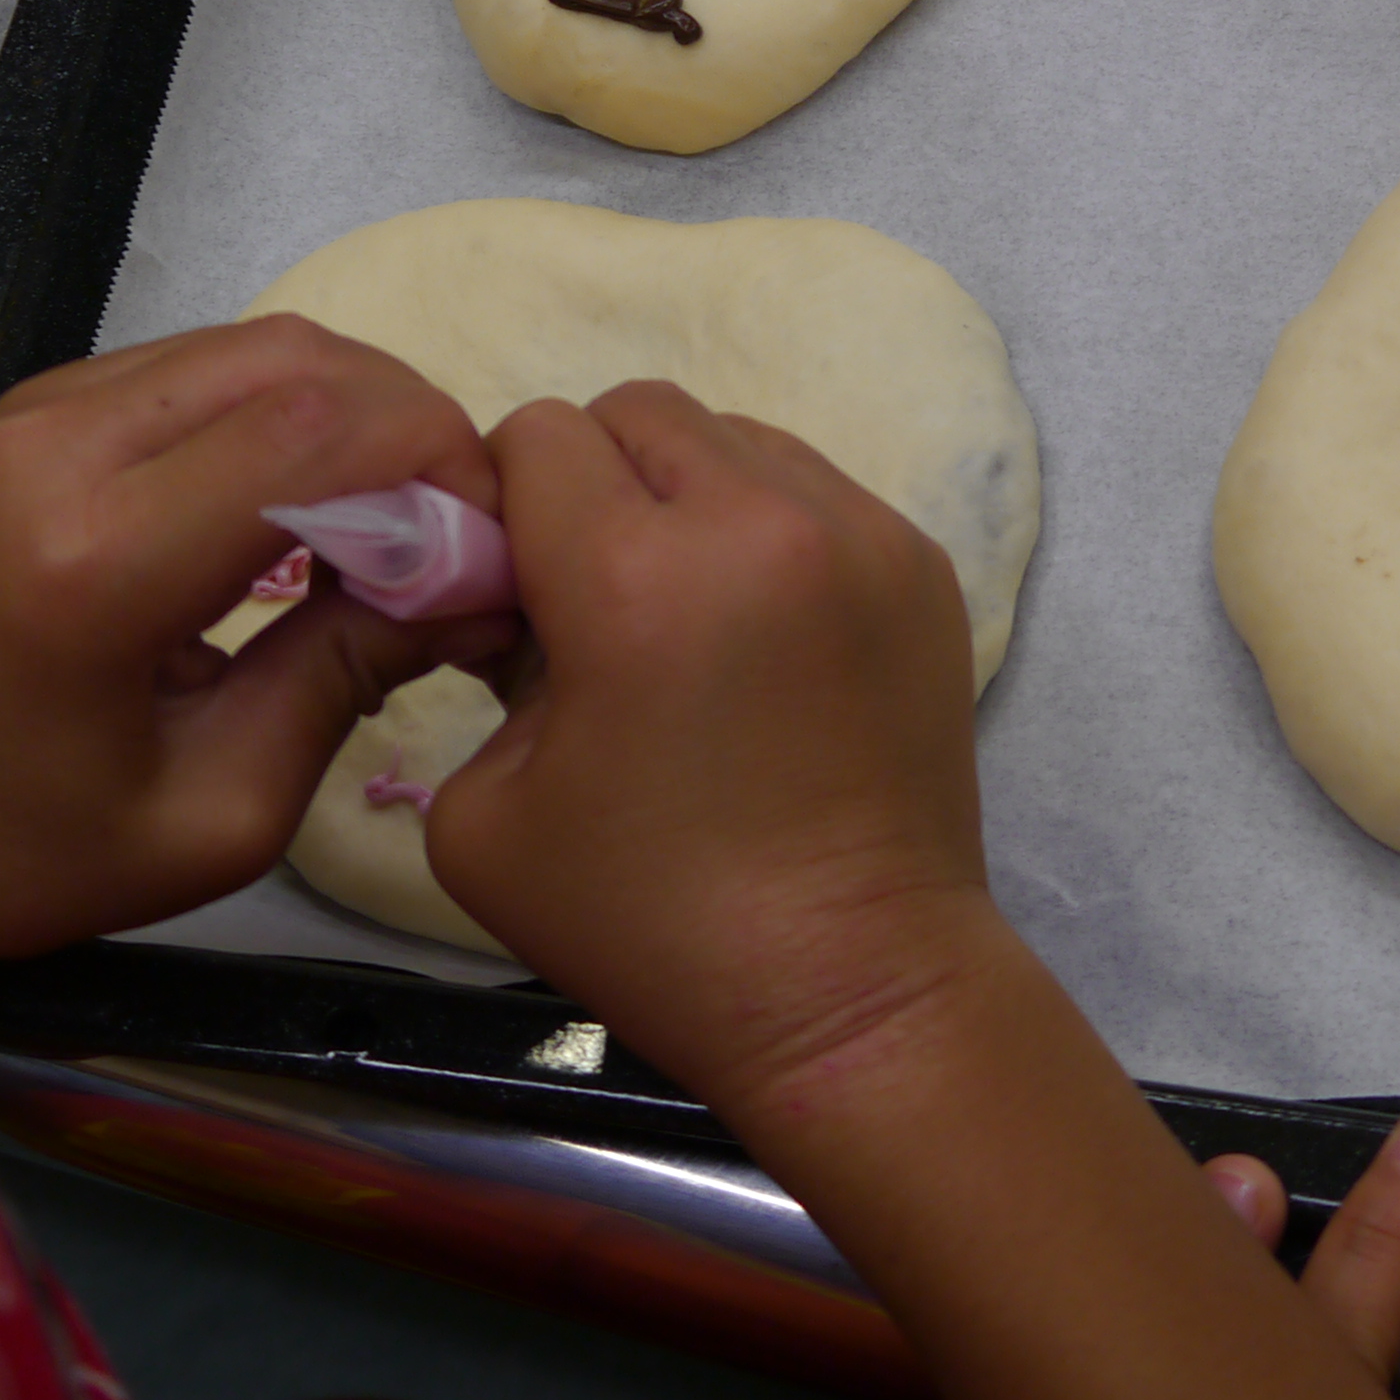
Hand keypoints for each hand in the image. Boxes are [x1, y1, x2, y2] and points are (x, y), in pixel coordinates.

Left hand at [0, 316, 512, 980]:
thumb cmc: (27, 850)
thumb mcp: (216, 814)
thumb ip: (346, 677)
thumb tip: (479, 587)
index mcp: (93, 563)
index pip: (315, 434)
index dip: (438, 468)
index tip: (498, 551)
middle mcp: (60, 451)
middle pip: (302, 366)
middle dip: (418, 433)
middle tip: (470, 536)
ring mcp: (44, 411)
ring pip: (266, 347)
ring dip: (366, 416)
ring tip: (412, 524)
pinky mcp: (49, 404)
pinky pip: (215, 365)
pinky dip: (302, 414)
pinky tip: (329, 504)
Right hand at [424, 379, 997, 1122]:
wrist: (853, 988)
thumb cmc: (651, 923)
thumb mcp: (481, 812)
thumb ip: (476, 663)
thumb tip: (518, 595)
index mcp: (635, 578)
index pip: (536, 437)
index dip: (505, 509)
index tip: (514, 595)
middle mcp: (759, 523)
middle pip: (636, 412)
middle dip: (592, 485)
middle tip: (593, 601)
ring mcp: (860, 535)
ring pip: (734, 435)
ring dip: (686, 498)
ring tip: (686, 618)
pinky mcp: (922, 566)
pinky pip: (813, 489)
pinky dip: (767, 533)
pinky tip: (760, 639)